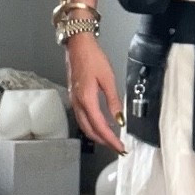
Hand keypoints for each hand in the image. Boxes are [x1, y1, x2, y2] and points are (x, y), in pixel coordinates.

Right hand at [65, 36, 126, 151]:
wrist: (77, 46)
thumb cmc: (92, 57)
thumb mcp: (108, 78)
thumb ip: (114, 101)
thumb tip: (120, 118)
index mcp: (87, 99)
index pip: (100, 127)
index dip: (111, 140)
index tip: (120, 147)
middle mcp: (78, 103)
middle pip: (90, 131)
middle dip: (104, 142)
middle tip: (117, 148)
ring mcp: (74, 101)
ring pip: (84, 126)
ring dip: (97, 136)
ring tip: (111, 140)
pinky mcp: (74, 98)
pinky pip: (82, 118)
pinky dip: (92, 126)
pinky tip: (100, 125)